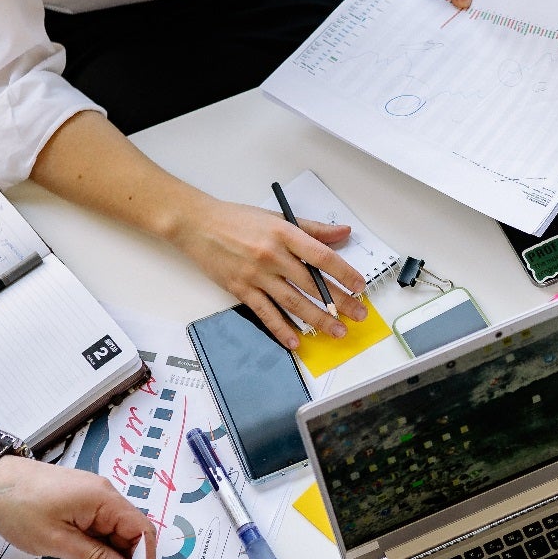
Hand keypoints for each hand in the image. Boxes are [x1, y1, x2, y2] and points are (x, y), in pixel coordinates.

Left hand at [0, 455, 154, 558]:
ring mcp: (92, 499)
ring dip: (108, 557)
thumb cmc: (19, 506)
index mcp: (104, 499)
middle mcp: (104, 495)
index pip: (142, 530)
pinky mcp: (80, 503)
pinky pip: (98, 528)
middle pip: (130, 532)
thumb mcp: (58, 540)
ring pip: (114, 533)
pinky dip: (95, 548)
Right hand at [173, 196, 368, 348]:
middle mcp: (272, 255)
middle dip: (338, 302)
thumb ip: (312, 228)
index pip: (322, 256)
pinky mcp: (240, 289)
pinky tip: (296, 341)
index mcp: (284, 233)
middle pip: (312, 283)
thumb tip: (343, 233)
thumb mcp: (277, 218)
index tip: (360, 286)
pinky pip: (265, 313)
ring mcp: (256, 275)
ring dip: (317, 319)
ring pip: (293, 302)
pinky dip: (281, 328)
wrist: (197, 225)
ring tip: (337, 331)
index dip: (344, 273)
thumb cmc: (237, 219)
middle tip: (358, 315)